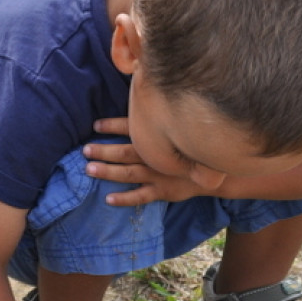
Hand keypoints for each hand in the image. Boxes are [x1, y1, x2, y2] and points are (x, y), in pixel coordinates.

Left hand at [83, 117, 204, 205]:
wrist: (216, 172)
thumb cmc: (192, 148)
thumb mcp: (180, 131)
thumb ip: (159, 122)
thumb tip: (140, 102)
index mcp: (158, 139)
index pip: (133, 128)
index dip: (113, 126)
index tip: (95, 126)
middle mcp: (157, 156)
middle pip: (126, 152)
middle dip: (104, 151)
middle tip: (85, 150)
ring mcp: (159, 175)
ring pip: (130, 173)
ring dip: (109, 171)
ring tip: (89, 169)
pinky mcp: (163, 191)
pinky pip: (141, 196)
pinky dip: (125, 199)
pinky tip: (108, 199)